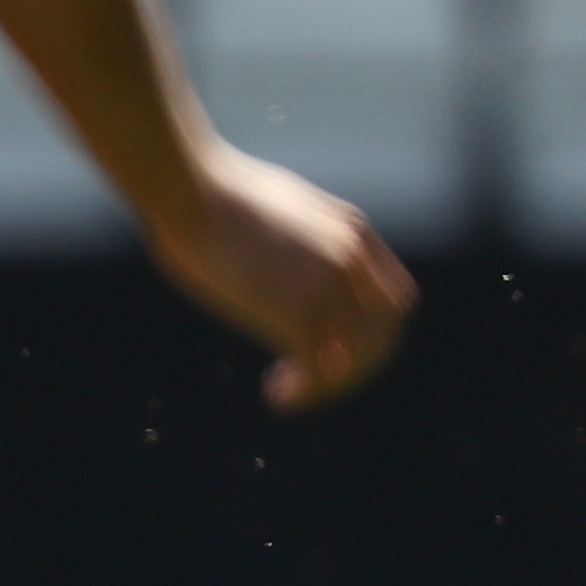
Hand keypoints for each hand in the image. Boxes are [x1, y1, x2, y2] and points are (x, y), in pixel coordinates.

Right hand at [146, 143, 414, 410]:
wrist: (191, 189)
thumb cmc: (206, 193)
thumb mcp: (274, 207)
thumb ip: (292, 236)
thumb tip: (266, 252)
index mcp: (352, 231)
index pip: (394, 298)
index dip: (371, 330)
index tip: (332, 344)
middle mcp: (352, 260)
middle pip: (385, 334)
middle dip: (357, 365)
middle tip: (316, 379)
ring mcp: (330, 287)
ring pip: (359, 358)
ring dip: (331, 385)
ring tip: (290, 393)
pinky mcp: (299, 313)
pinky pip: (319, 369)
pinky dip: (303, 391)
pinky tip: (277, 396)